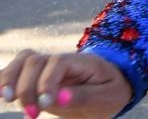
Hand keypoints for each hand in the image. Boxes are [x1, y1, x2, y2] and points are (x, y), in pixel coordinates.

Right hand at [0, 50, 131, 118]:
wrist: (109, 90)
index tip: (45, 104)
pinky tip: (1, 93)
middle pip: (36, 60)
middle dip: (27, 87)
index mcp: (83, 62)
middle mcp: (63, 60)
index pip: (59, 62)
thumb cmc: (110, 91)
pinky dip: (5, 78)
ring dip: (10, 79)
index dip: (47, 81)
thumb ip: (84, 96)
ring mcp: (49, 67)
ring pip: (23, 60)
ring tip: (7, 99)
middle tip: (33, 114)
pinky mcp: (38, 77)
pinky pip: (17, 69)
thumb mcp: (106, 97)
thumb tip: (59, 97)